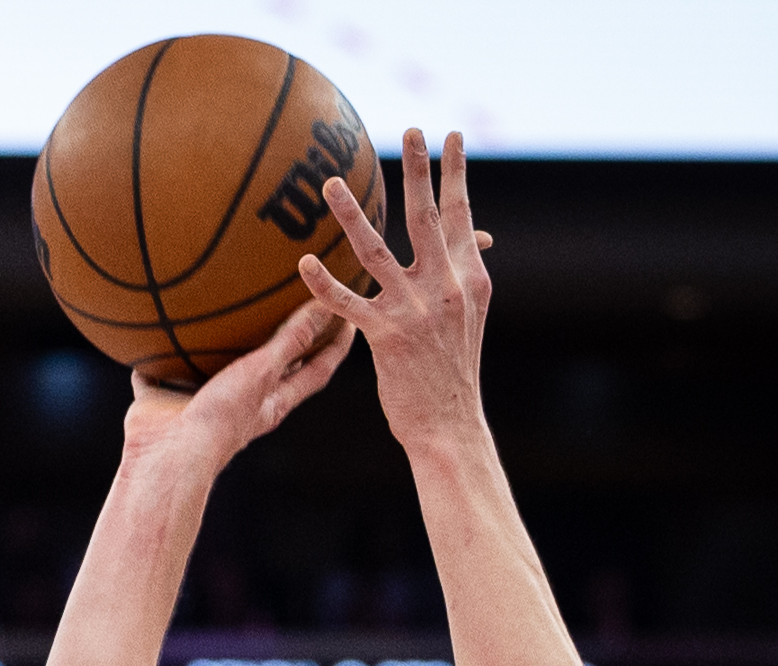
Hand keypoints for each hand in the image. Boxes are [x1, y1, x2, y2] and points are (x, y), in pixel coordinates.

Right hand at [123, 298, 355, 473]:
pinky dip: (154, 356)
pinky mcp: (163, 399)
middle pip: (272, 369)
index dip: (336, 347)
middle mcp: (240, 402)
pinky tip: (148, 331)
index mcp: (272, 402)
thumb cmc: (221, 420)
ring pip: (213, 368)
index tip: (350, 318)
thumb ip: (291, 340)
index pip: (316, 371)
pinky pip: (158, 372)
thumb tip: (325, 304)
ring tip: (221, 310)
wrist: (167, 457)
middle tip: (297, 306)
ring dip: (217, 345)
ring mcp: (200, 401)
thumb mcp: (262, 373)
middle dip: (286, 342)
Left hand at [298, 130, 491, 449]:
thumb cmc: (452, 371)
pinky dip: (325, 284)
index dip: (456, 174)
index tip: (451, 136)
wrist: (451, 423)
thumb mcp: (468, 317)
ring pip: (377, 252)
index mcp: (470, 278)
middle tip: (408, 129)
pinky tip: (304, 262)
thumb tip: (473, 238)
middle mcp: (447, 287)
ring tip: (329, 183)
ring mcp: (416, 311)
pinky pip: (349, 304)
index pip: (463, 215)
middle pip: (427, 218)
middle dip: (418, 171)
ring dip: (351, 215)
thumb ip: (461, 275)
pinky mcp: (387, 337)